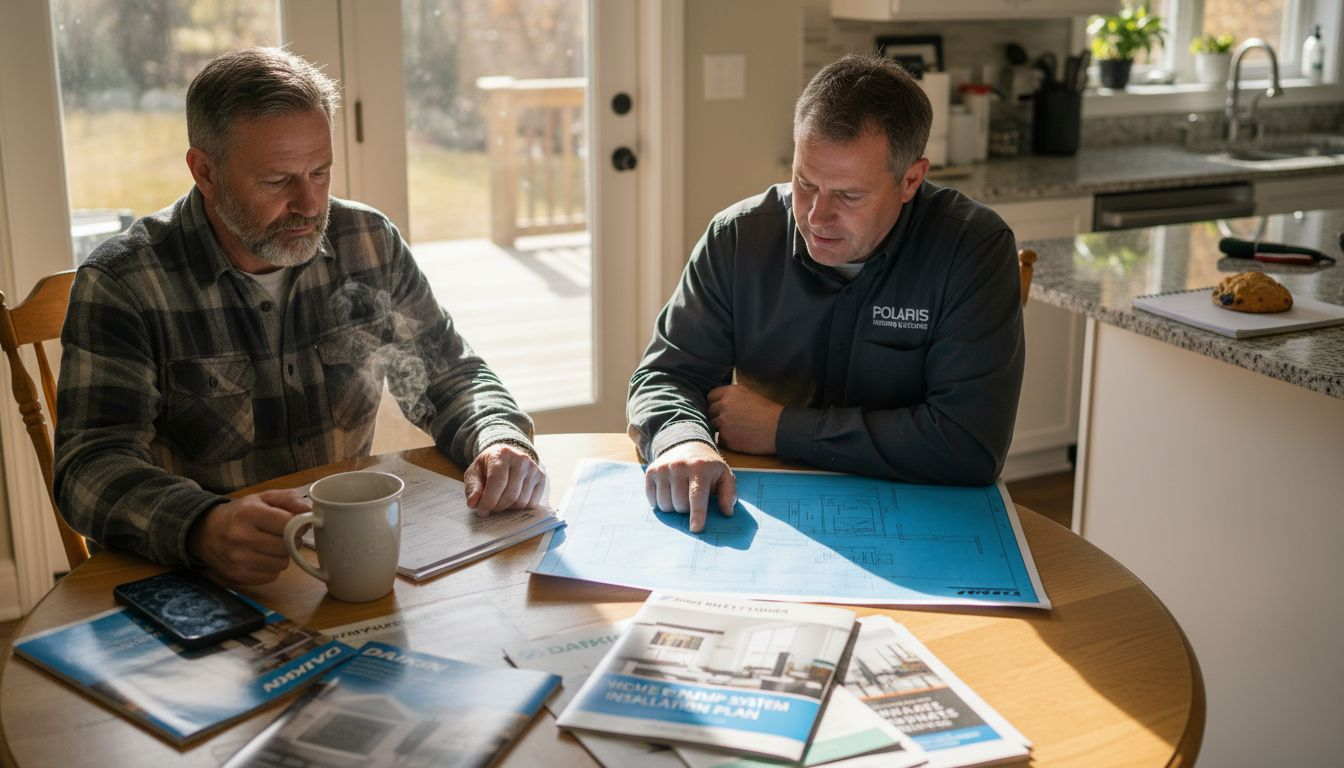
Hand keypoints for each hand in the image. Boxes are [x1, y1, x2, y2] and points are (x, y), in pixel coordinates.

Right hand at [188, 489, 310, 585]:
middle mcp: (241, 536)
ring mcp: (237, 559)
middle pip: (287, 546)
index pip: (288, 525)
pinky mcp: (237, 575)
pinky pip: (271, 576)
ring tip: (270, 546)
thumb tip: (309, 510)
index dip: (298, 525)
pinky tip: (261, 557)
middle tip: (282, 536)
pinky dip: (271, 568)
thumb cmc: (240, 513)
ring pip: (282, 563)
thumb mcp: (262, 498)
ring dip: (282, 556)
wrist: (204, 531)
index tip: (296, 525)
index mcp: (249, 513)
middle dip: (291, 541)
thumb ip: (289, 499)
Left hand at [464, 443, 547, 513]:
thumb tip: (474, 503)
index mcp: (502, 454)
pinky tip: (512, 500)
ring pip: (522, 501)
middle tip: (489, 508)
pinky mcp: (541, 477)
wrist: (505, 457)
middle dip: (497, 507)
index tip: (481, 511)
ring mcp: (534, 468)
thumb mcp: (475, 474)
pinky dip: (520, 508)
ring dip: (508, 508)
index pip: (497, 482)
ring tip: (500, 502)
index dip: (488, 500)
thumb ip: (473, 488)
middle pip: (511, 495)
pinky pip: (532, 503)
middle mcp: (521, 459)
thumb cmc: (488, 467)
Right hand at [644, 440, 735, 533]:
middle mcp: (679, 466)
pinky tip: (669, 492)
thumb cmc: (708, 467)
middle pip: (679, 505)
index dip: (697, 514)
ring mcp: (663, 468)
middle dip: (687, 510)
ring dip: (673, 507)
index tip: (696, 529)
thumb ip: (728, 493)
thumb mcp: (724, 475)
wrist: (688, 445)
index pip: (696, 495)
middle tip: (692, 500)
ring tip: (681, 496)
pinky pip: (652, 499)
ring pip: (664, 504)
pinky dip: (660, 502)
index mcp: (699, 468)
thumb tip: (727, 512)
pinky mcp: (651, 471)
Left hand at [708, 384, 783, 454]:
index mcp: (730, 392)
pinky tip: (741, 438)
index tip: (720, 408)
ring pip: (714, 425)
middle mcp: (724, 405)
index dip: (715, 403)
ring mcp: (723, 422)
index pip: (710, 396)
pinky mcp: (726, 437)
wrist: (778, 429)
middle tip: (731, 421)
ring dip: (722, 428)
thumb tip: (720, 401)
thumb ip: (733, 397)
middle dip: (717, 416)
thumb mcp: (749, 395)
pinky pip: (720, 439)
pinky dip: (728, 440)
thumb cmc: (768, 412)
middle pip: (710, 411)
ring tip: (738, 430)